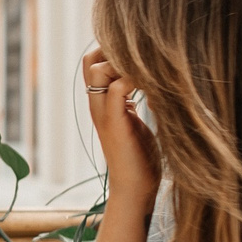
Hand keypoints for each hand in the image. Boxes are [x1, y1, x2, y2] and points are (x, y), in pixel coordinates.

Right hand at [82, 45, 159, 215]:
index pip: (93, 63)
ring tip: (146, 73)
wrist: (135, 190)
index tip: (140, 57)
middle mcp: (97, 105)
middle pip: (90, 61)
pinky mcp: (115, 123)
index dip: (111, 51)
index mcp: (101, 103)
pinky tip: (152, 86)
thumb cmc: (140, 159)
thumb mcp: (134, 121)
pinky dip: (135, 79)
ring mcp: (103, 113)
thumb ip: (132, 102)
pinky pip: (118, 87)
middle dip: (113, 51)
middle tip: (141, 61)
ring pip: (97, 69)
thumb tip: (146, 83)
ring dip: (122, 63)